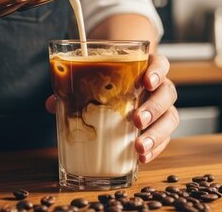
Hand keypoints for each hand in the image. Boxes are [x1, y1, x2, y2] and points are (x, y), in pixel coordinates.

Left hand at [45, 54, 178, 163]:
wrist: (120, 84)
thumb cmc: (109, 80)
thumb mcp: (95, 78)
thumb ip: (75, 87)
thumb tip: (51, 104)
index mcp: (146, 68)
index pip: (160, 63)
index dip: (157, 71)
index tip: (146, 81)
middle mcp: (159, 87)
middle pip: (167, 94)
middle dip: (154, 108)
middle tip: (136, 120)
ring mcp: (162, 108)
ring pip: (170, 118)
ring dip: (157, 133)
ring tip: (139, 146)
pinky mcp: (160, 127)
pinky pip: (165, 139)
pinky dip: (155, 149)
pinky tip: (142, 158)